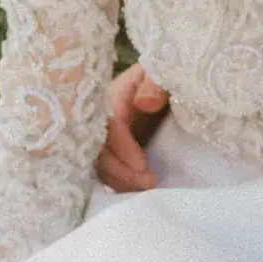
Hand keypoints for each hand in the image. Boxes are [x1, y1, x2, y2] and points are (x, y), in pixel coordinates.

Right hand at [93, 62, 169, 191]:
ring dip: (120, 180)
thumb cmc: (164, 76)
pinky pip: (106, 169)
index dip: (122, 146)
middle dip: (121, 171)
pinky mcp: (111, 150)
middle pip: (98, 149)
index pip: (109, 125)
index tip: (142, 165)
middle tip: (149, 182)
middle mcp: (101, 119)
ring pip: (100, 164)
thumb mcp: (162, 73)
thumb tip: (144, 104)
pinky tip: (137, 188)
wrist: (163, 84)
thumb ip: (155, 84)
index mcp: (112, 97)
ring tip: (148, 186)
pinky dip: (119, 182)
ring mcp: (104, 136)